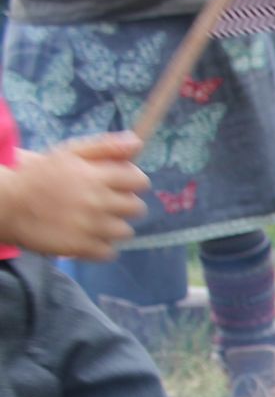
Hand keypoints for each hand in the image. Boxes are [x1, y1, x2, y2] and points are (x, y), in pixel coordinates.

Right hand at [0, 134, 147, 258]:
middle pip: (136, 208)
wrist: (7, 204)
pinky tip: (85, 237)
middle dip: (123, 205)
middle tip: (102, 204)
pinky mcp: (81, 247)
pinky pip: (109, 252)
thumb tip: (138, 143)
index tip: (118, 184)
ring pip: (125, 232)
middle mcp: (97, 201)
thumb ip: (105, 147)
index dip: (131, 182)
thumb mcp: (69, 153)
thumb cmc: (40, 176)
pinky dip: (99, 247)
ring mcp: (90, 227)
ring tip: (92, 222)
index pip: (139, 181)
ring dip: (112, 227)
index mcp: (96, 176)